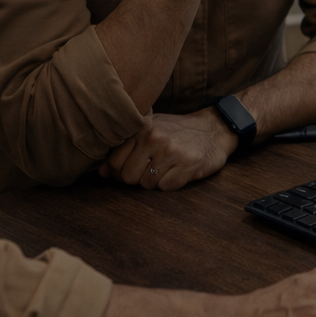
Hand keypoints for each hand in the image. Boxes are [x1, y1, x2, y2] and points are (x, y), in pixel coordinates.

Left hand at [102, 108, 237, 189]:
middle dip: (137, 179)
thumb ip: (124, 149)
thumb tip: (102, 173)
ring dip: (156, 182)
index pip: (114, 162)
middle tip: (152, 170)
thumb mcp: (149, 132)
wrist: (213, 130)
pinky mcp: (188, 164)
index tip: (132, 169)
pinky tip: (179, 171)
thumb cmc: (177, 132)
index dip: (119, 172)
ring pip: (147, 185)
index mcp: (141, 128)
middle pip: (128, 177)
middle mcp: (154, 138)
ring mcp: (172, 151)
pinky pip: (166, 188)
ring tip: (168, 167)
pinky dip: (171, 184)